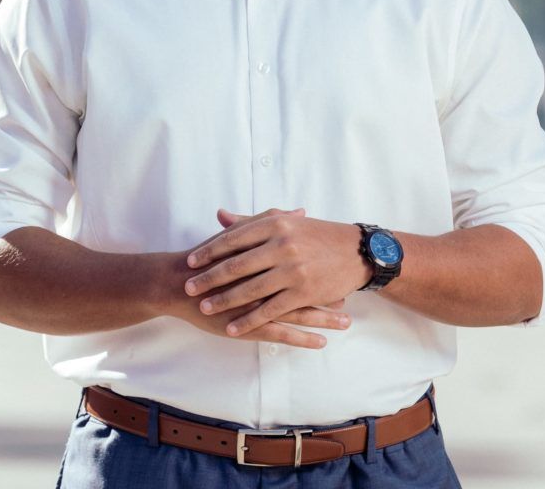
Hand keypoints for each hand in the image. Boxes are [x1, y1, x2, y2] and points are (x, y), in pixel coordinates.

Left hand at [184, 208, 370, 338]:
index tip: (190, 261)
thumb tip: (220, 216)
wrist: (356, 251)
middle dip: (210, 278)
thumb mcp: (285, 222)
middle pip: (237, 264)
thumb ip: (251, 221)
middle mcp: (282, 245)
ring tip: (205, 308)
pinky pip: (270, 309)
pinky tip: (232, 327)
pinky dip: (249, 320)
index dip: (210, 251)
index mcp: (276, 224)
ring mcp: (293, 270)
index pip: (234, 238)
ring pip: (250, 289)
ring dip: (224, 301)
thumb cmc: (317, 234)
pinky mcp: (303, 292)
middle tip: (188, 287)